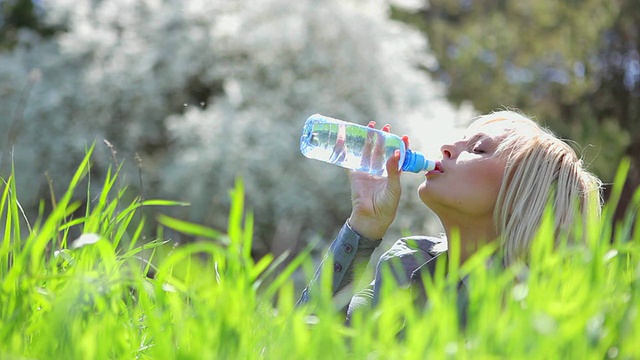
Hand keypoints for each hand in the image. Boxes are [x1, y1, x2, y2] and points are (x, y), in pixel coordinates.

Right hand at [347, 122, 409, 239]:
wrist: (372, 218)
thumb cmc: (387, 205)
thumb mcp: (394, 187)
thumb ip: (394, 170)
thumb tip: (396, 153)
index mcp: (391, 173)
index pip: (396, 156)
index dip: (399, 146)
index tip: (403, 136)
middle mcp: (379, 170)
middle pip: (381, 150)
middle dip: (382, 138)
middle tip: (385, 126)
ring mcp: (366, 171)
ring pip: (367, 151)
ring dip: (368, 139)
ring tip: (371, 126)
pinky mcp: (354, 174)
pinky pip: (349, 159)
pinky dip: (345, 148)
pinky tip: (344, 137)